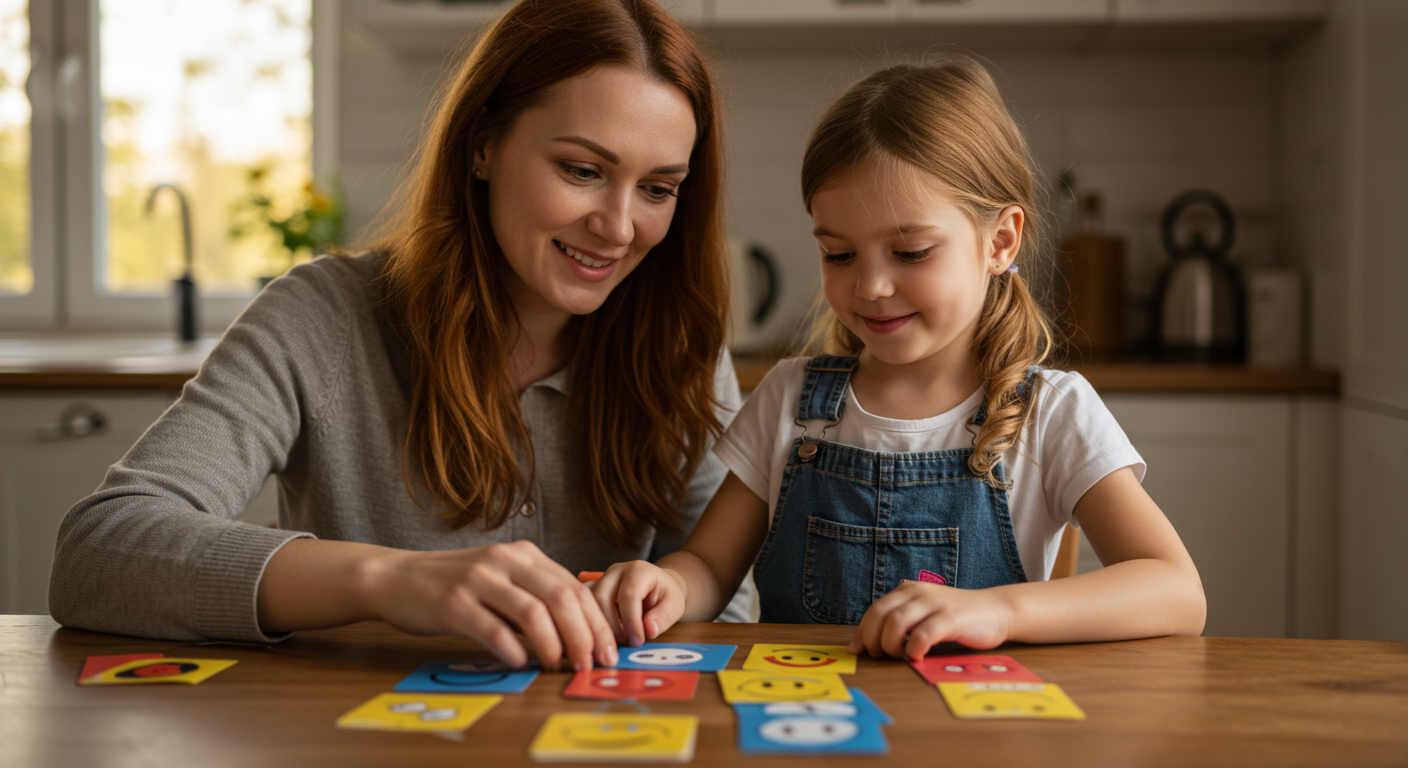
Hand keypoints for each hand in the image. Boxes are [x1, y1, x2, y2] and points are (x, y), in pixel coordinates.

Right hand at [363, 540, 617, 671]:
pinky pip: (493, 630)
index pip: (573, 587)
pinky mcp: (453, 603)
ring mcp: (478, 580)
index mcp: (523, 554)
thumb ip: (535, 595)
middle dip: (584, 635)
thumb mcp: (501, 578)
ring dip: (553, 646)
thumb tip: (578, 632)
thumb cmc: (454, 584)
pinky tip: (520, 663)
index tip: (608, 650)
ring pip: (532, 613)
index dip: (596, 621)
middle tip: (590, 664)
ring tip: (558, 666)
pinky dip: (513, 650)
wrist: (396, 577)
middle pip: (560, 598)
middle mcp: (505, 561)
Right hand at [591, 560, 686, 647]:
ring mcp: (601, 580)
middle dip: (612, 626)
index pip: (629, 595)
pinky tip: (606, 637)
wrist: (658, 588)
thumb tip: (648, 630)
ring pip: (589, 603)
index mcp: (638, 570)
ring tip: (619, 642)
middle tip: (626, 643)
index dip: (631, 621)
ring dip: (601, 627)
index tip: (637, 641)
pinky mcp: (592, 591)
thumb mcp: (674, 605)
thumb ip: (664, 617)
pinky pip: (585, 608)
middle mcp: (615, 571)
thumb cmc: (665, 596)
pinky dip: (593, 625)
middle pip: (601, 597)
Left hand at [848, 581, 1013, 660]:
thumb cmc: (956, 617)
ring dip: (890, 644)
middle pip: (880, 615)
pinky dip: (914, 649)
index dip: (862, 631)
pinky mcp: (952, 618)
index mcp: (907, 590)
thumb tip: (866, 642)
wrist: (995, 611)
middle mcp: (918, 592)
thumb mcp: (923, 611)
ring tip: (898, 656)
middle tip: (880, 656)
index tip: (857, 650)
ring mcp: (935, 603)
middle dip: (873, 639)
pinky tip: (916, 657)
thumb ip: (900, 620)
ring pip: (896, 622)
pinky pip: (924, 634)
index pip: (874, 609)